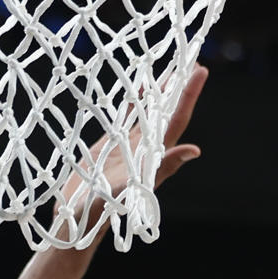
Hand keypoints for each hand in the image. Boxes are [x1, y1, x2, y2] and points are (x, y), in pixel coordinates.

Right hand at [56, 65, 208, 227]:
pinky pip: (127, 119)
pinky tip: (137, 89)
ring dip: (158, 92)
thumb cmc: (103, 209)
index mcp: (154, 155)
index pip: (177, 119)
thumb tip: (194, 151)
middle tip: (191, 59)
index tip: (200, 69)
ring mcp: (130, 147)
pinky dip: (133, 103)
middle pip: (166, 111)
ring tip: (169, 69)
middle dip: (179, 86)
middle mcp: (146, 148)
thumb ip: (163, 167)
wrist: (77, 219)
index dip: (189, 95)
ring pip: (148, 113)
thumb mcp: (133, 188)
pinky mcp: (111, 146)